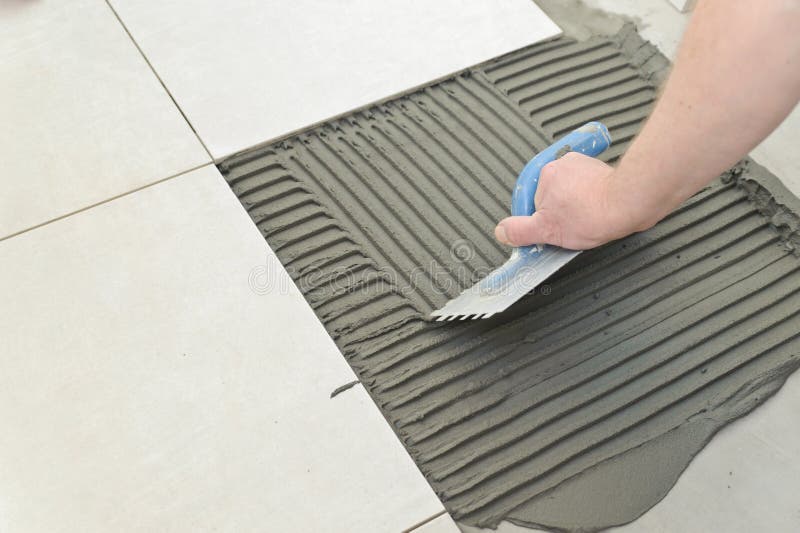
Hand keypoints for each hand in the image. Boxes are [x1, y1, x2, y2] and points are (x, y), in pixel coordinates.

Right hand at [494, 152, 646, 249]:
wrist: (629, 204)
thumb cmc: (593, 213)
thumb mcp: (547, 230)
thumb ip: (520, 231)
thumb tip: (501, 231)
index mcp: (544, 174)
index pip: (532, 203)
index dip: (540, 221)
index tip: (552, 231)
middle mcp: (562, 164)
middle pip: (550, 197)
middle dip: (559, 214)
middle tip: (571, 227)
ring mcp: (583, 166)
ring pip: (569, 194)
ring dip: (575, 208)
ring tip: (586, 220)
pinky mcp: (600, 170)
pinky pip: (586, 189)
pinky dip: (590, 201)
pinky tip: (596, 213)